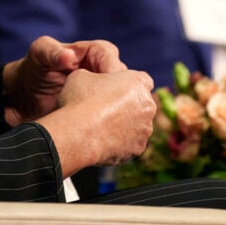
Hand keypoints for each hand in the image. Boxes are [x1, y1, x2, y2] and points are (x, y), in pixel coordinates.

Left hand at [2, 36, 126, 125]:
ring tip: (101, 125)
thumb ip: (51, 52)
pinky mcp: (105, 113)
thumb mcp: (39, 55)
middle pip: (124, 81)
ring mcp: (106, 93)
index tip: (103, 88)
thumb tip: (68, 57)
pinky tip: (100, 135)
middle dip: (116, 95)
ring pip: (125, 102)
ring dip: (118, 113)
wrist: (26, 98)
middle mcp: (105, 71)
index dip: (109, 73)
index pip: (111, 59)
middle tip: (102, 111)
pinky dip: (114, 127)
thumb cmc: (33, 70)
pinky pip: (120, 119)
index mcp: (95, 52)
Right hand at [35, 67, 156, 176]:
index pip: (142, 80)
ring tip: (101, 127)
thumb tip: (91, 80)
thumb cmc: (80, 100)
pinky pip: (131, 143)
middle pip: (141, 103)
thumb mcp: (81, 75)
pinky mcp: (138, 149)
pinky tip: (103, 140)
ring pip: (137, 125)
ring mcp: (145, 129)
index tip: (114, 90)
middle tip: (105, 109)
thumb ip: (94, 76)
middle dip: (128, 106)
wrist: (77, 133)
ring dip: (125, 125)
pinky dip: (120, 143)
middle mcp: (148, 105)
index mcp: (138, 82)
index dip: (128, 85)